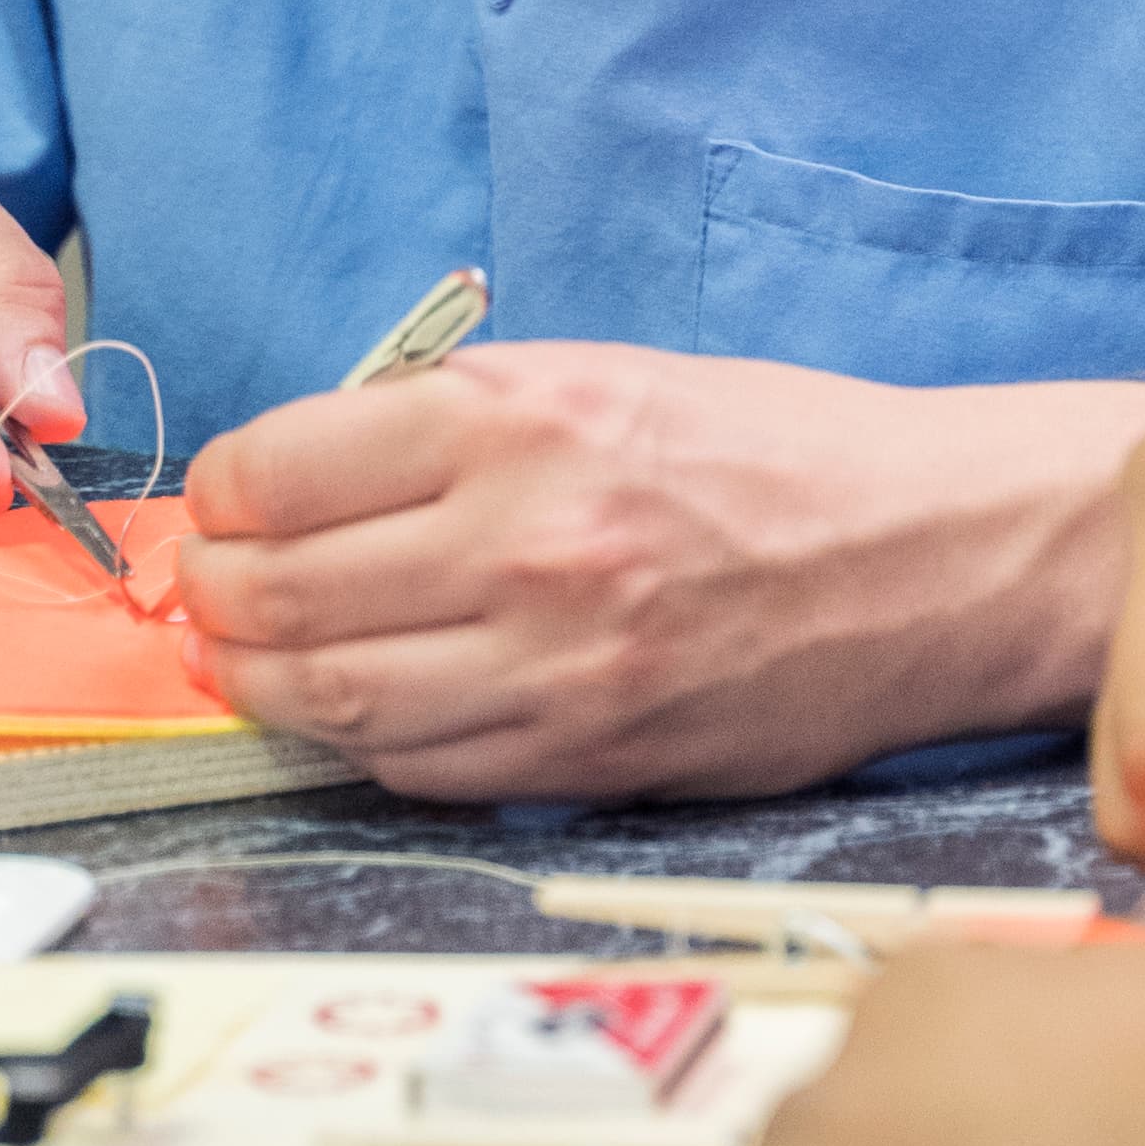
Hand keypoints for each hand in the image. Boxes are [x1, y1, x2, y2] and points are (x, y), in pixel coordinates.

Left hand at [174, 342, 1144, 801]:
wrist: (933, 556)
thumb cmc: (778, 454)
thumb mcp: (608, 376)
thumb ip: (457, 422)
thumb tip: (306, 479)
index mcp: (520, 420)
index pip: (279, 470)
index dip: (222, 493)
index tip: (223, 502)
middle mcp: (524, 541)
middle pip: (280, 595)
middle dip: (216, 597)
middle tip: (211, 591)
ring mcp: (553, 665)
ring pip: (330, 701)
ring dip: (262, 685)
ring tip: (252, 660)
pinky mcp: (587, 756)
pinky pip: (418, 769)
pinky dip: (362, 743)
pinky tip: (360, 710)